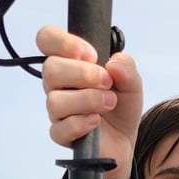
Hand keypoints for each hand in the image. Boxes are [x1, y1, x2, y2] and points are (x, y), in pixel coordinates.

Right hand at [36, 25, 142, 178]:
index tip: (91, 54)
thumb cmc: (121, 105)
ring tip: (109, 103)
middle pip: (50, 69)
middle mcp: (58, 84)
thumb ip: (126, 67)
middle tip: (107, 82)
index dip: (63, 42)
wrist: (125, 138)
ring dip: (87, 99)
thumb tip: (113, 63)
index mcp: (69, 62)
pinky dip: (81, 123)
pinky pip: (60, 128)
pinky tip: (96, 121)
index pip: (47, 39)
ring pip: (55, 101)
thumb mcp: (132, 81)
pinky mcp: (61, 134)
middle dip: (82, 74)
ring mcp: (57, 110)